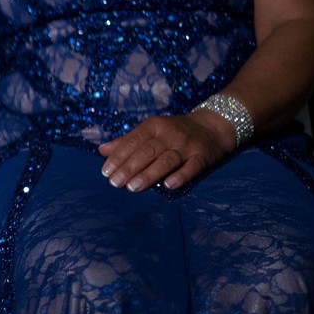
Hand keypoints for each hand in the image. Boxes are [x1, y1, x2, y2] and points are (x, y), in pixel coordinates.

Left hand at [98, 112, 235, 191]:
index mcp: (154, 126)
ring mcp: (187, 145)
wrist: (212, 126)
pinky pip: (191, 167)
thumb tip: (102, 150)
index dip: (118, 156)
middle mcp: (169, 134)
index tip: (105, 172)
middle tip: (115, 183)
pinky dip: (180, 176)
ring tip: (133, 187)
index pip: (133, 141)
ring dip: (148, 174)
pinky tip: (168, 186)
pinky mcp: (202, 156)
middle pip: (147, 151)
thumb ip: (127, 141)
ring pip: (166, 160)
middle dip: (129, 168)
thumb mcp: (150, 131)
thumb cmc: (173, 132)